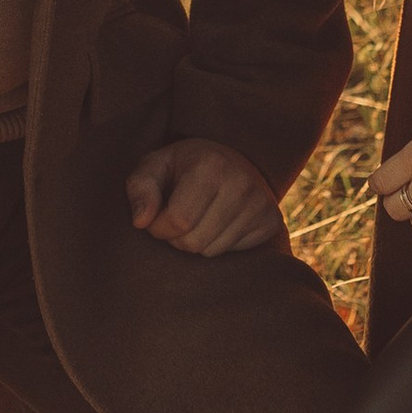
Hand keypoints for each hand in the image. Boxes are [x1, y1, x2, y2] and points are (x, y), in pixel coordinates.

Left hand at [125, 138, 286, 256]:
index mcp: (211, 166)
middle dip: (175, 238)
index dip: (158, 227)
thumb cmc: (184, 165)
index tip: (156, 217)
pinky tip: (217, 222)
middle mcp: (241, 183)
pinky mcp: (271, 222)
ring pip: (211, 251)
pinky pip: (231, 254)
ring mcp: (261, 204)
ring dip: (195, 242)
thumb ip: (140, 188)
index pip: (178, 221)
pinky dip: (217, 243)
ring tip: (196, 218)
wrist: (232, 158)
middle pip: (193, 242)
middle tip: (176, 218)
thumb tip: (140, 222)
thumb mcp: (155, 166)